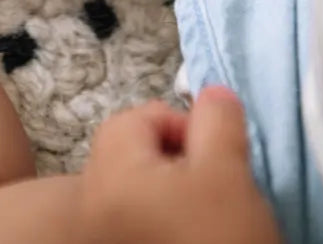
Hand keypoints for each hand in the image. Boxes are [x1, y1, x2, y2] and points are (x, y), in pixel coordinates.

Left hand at [75, 86, 281, 243]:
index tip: (216, 155)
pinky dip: (168, 222)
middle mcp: (94, 199)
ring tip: (213, 218)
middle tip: (217, 187)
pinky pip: (139, 223)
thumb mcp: (228, 171)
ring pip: (140, 193)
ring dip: (177, 195)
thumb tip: (212, 93)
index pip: (137, 118)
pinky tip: (199, 237)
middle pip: (135, 156)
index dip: (182, 125)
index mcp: (110, 169)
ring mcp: (104, 233)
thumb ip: (218, 122)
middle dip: (181, 161)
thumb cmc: (218, 239)